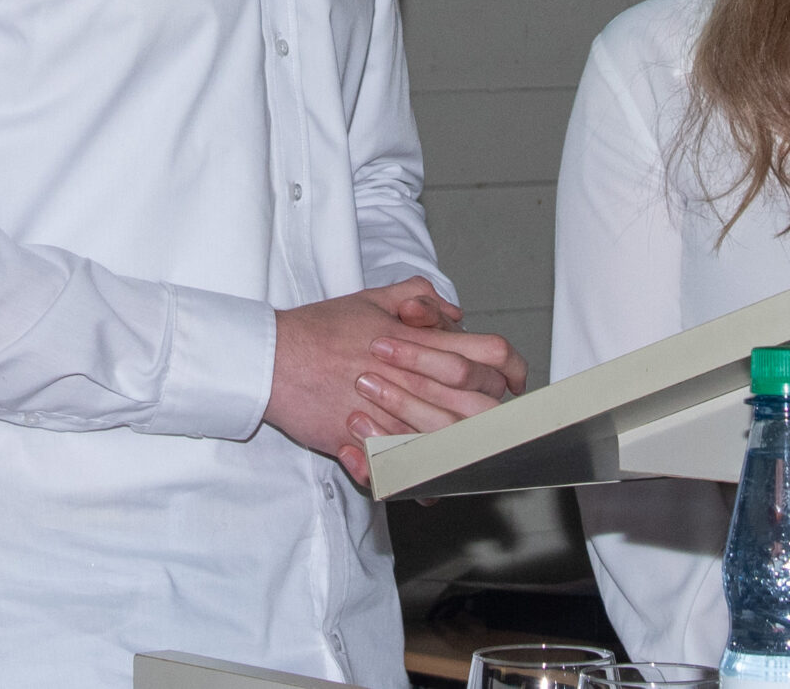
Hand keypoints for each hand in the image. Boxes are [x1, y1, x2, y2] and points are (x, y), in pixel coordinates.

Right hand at [266, 277, 517, 483]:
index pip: (485, 352)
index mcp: (417, 339)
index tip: (518, 384)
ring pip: (445, 437)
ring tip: (478, 467)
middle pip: (477, 402)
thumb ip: (417, 298)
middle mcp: (410, 374)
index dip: (512, 369)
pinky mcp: (362, 436)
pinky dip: (419, 480)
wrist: (271, 356)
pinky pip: (401, 465)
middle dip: (497, 419)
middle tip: (506, 432)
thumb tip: (454, 312)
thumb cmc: (319, 329)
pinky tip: (430, 491)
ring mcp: (387, 408)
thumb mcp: (371, 299)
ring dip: (465, 454)